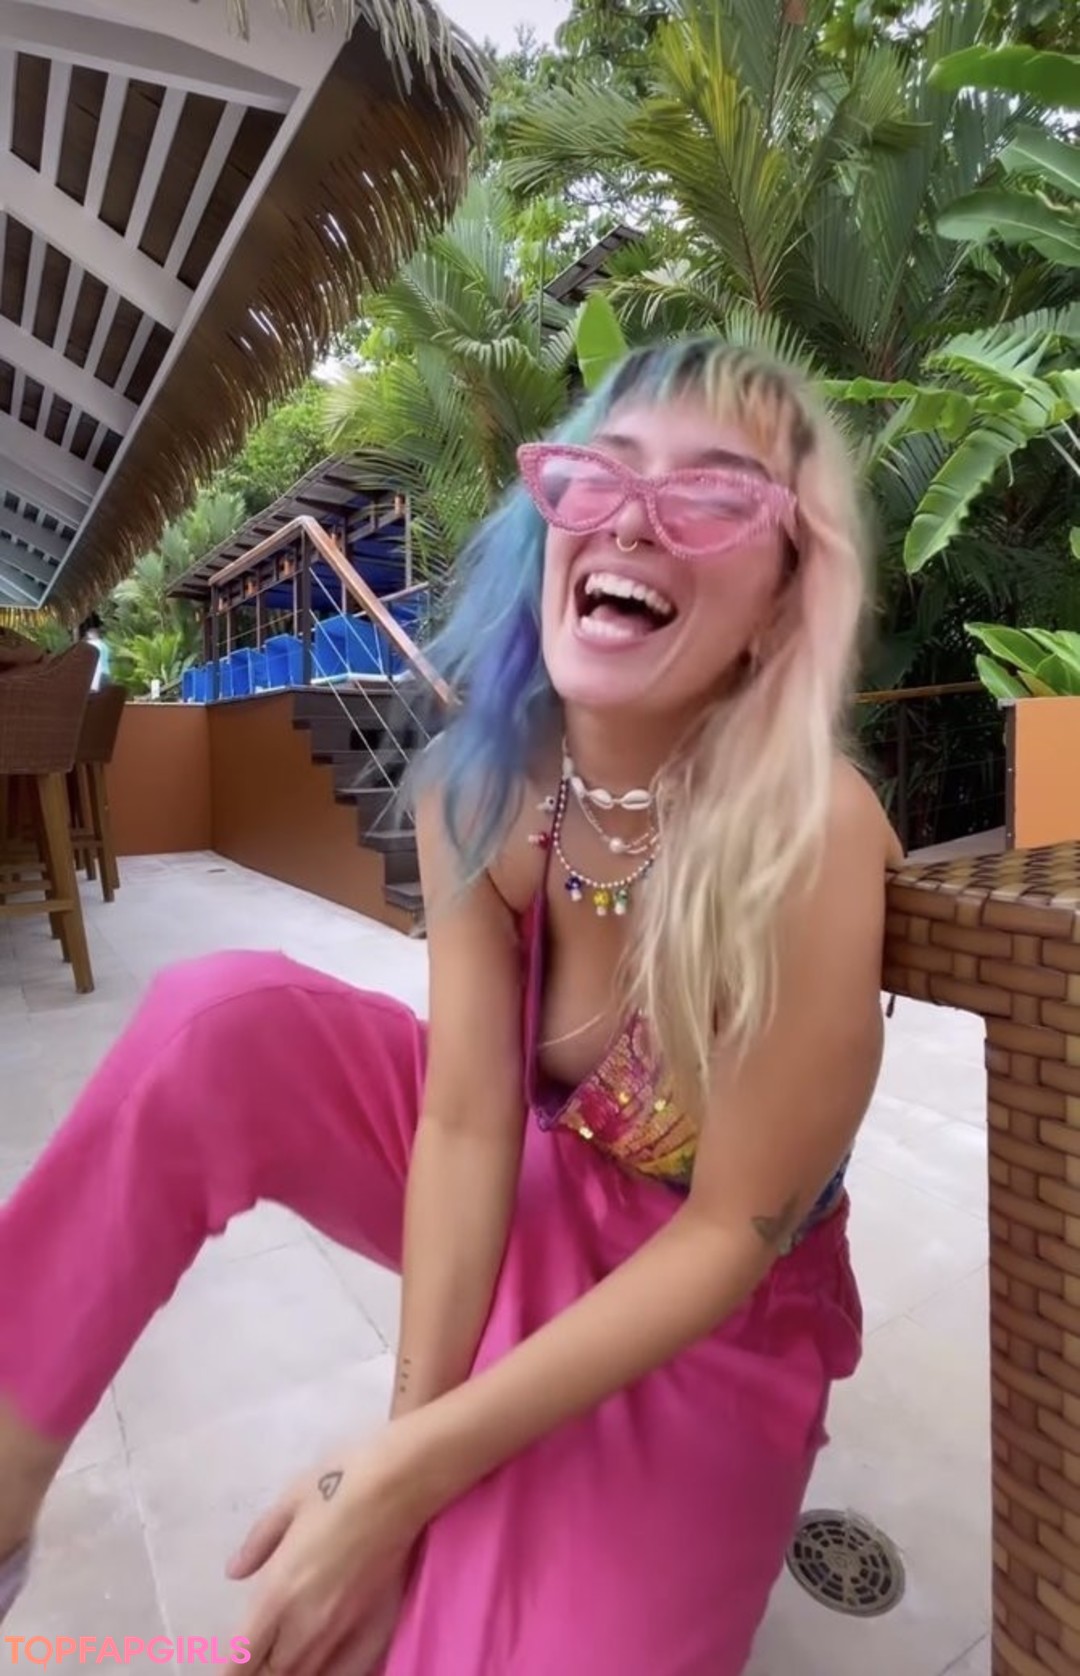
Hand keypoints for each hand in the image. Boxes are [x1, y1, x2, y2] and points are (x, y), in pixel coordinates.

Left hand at [229, 1430, 426, 1675]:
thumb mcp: (288, 1502)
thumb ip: (259, 1542)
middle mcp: (306, 1624)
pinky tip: (325, 1662)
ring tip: (289, 1653)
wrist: (401, 1484)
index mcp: (276, 1593)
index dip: (233, 1668)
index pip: (243, 1658)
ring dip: (291, 1670)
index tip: (233, 1663)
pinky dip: (330, 1674)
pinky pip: (346, 1673)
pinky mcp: (377, 1628)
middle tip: (261, 1650)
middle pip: (272, 1674)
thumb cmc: (339, 1483)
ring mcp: (344, 1631)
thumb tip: (235, 1571)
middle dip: (260, 1669)